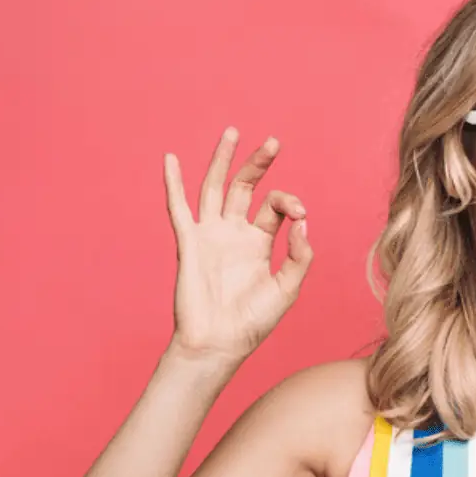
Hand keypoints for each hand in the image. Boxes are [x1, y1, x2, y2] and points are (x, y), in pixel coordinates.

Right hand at [162, 126, 313, 362]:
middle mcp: (234, 233)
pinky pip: (179, 208)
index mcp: (260, 243)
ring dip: (222, 160)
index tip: (301, 214)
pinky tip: (171, 159)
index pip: (275, 207)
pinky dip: (174, 183)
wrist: (219, 343)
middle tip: (273, 141)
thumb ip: (300, 256)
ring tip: (233, 133)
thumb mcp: (287, 289)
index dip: (289, 202)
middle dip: (258, 163)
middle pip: (245, 188)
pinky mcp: (190, 243)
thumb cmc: (253, 322)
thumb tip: (304, 223)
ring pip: (214, 188)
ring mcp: (211, 235)